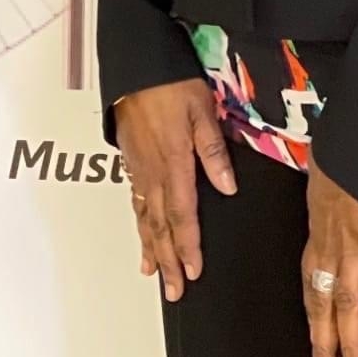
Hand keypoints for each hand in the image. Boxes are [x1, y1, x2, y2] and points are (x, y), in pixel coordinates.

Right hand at [115, 80, 236, 300]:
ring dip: (151, 248)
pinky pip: (134, 200)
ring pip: (144, 216)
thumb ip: (213, 150)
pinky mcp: (130, 159)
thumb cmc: (171, 83)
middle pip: (160, 225)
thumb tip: (227, 188)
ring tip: (154, 274)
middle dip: (168, 260)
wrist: (135, 65)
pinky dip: (138, 223)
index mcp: (174, 162)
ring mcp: (139, 167)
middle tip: (174, 291)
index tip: (192, 273)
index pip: (181, 214)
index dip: (187, 246)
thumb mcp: (202, 111)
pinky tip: (141, 234)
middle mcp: (153, 171)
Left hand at [303, 155, 357, 356]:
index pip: (311, 296)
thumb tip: (338, 229)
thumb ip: (331, 223)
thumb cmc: (336, 172)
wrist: (347, 152)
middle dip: (324, 349)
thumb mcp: (322, 201)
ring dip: (351, 346)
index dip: (314, 329)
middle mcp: (330, 255)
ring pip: (348, 309)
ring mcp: (352, 254)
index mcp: (318, 247)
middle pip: (323, 311)